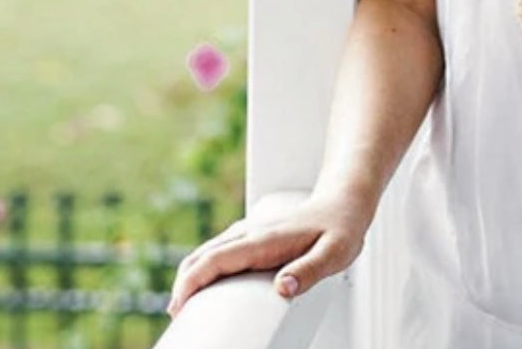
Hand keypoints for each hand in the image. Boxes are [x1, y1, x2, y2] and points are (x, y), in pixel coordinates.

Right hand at [165, 190, 371, 319]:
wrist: (346, 203)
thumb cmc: (342, 229)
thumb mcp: (335, 253)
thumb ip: (309, 271)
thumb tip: (282, 288)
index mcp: (265, 240)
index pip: (217, 258)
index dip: (192, 282)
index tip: (178, 307)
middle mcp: (253, 233)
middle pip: (203, 255)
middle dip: (183, 284)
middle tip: (176, 318)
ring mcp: (251, 232)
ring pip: (208, 250)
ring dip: (190, 275)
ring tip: (182, 309)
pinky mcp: (254, 236)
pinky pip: (219, 250)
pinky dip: (201, 267)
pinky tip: (203, 286)